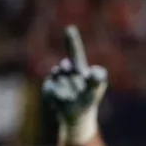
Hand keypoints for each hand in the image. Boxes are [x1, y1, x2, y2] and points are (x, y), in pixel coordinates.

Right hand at [42, 26, 108, 143]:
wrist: (74, 116)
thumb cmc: (87, 101)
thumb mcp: (94, 91)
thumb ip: (96, 81)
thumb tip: (96, 72)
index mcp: (79, 68)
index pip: (75, 52)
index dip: (71, 41)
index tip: (69, 29)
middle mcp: (66, 70)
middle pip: (68, 67)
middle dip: (76, 78)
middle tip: (80, 88)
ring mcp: (56, 78)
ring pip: (61, 77)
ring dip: (69, 89)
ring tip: (73, 97)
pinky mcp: (48, 87)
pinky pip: (54, 88)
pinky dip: (60, 96)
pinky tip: (64, 100)